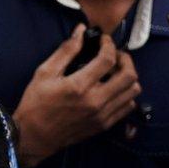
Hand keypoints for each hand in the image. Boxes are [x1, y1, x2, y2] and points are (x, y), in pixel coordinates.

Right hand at [13, 23, 141, 166]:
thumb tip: (81, 31)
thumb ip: (66, 50)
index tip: (103, 40)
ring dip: (128, 76)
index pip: (108, 59)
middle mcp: (96, 101)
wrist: (35, 137)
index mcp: (79, 86)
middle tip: (114, 55)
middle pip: (129, 75)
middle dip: (125, 59)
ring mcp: (103, 115)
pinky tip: (113, 88)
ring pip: (133, 91)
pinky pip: (128, 106)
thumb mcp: (45, 72)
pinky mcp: (104, 125)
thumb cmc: (36, 103)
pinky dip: (126, 93)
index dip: (109, 44)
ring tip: (115, 71)